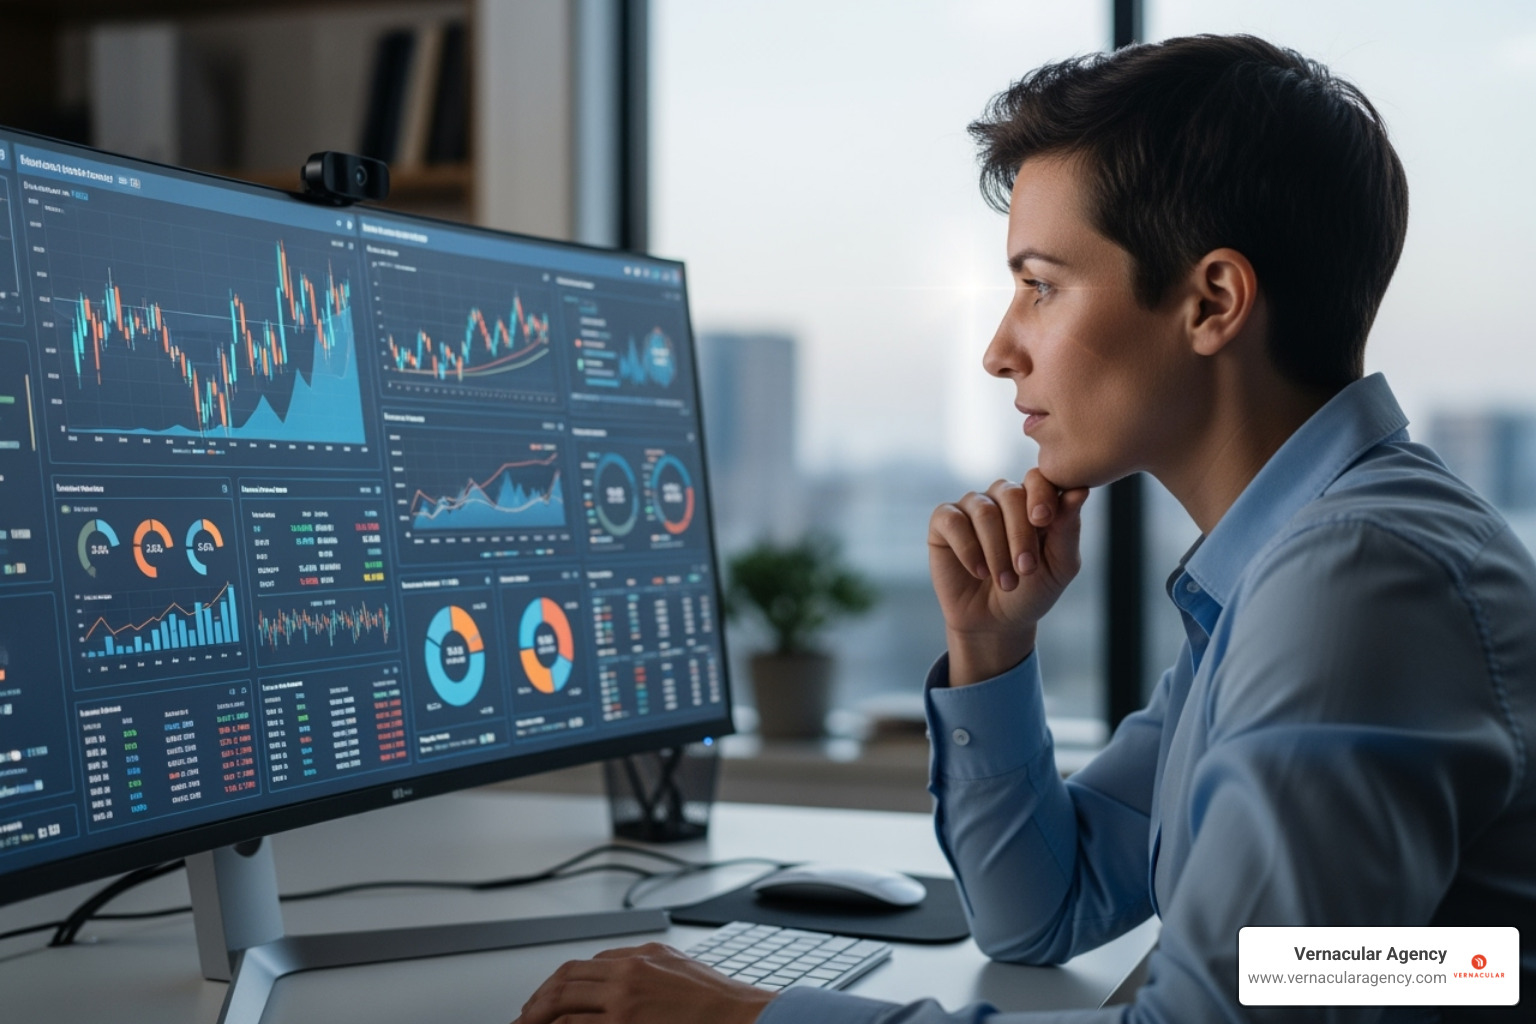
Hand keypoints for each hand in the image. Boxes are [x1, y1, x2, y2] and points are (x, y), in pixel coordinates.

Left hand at [512, 942, 775, 1023]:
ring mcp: (625, 1000)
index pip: (582, 966)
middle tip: (523, 1018)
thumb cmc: (717, 999)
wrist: (742, 1016)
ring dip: (538, 1018)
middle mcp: (627, 973)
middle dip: (537, 1001)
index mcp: (639, 956)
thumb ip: (642, 966)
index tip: (543, 1000)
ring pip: (563, 1003)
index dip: (555, 984)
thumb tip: (612, 970)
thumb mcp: (677, 966)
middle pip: (564, 981)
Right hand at [927, 469, 1088, 684]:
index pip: (1038, 478)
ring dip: (996, 551)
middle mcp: (1002, 497)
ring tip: (1006, 582)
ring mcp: (972, 506)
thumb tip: (1079, 491)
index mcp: (1034, 500)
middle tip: (1026, 570)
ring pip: (984, 511)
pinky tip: (978, 571)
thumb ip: (1068, 529)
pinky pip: (953, 521)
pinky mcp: (944, 521)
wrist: (996, 622)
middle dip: (1020, 535)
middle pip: (1011, 495)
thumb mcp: (1060, 566)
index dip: (1040, 495)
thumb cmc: (1032, 591)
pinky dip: (968, 549)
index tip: (1043, 521)